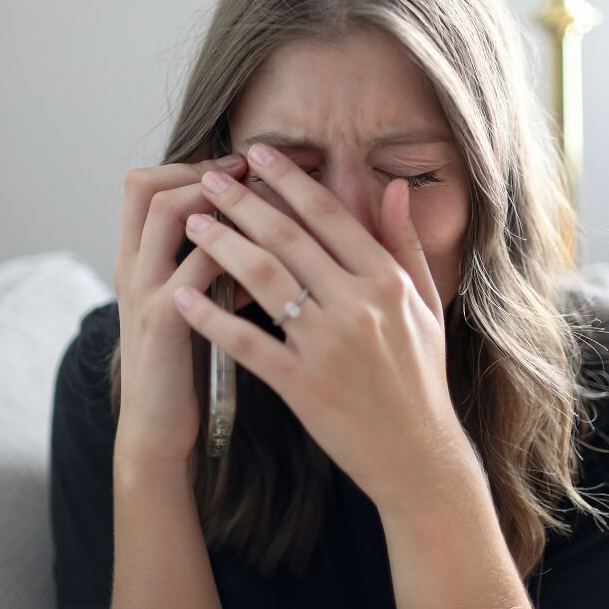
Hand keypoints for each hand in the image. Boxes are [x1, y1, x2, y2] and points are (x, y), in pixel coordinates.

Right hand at [112, 153, 254, 467]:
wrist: (157, 426)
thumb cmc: (184, 360)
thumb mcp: (186, 300)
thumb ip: (204, 263)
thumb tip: (252, 225)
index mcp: (136, 258)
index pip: (144, 183)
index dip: (189, 165)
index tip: (240, 166)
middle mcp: (132, 266)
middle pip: (149, 185)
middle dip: (204, 170)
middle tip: (253, 172)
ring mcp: (144, 290)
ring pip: (169, 213)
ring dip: (220, 197)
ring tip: (263, 201)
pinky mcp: (163, 321)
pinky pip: (198, 266)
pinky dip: (237, 251)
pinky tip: (271, 258)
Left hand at [172, 142, 472, 515]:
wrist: (420, 456)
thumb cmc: (421, 376)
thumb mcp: (427, 305)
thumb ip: (406, 243)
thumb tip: (395, 186)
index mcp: (388, 281)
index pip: (331, 215)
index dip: (290, 179)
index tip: (258, 153)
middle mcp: (359, 305)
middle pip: (289, 238)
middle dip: (243, 202)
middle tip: (207, 177)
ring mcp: (329, 345)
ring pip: (264, 278)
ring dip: (221, 246)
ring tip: (192, 223)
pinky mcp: (302, 385)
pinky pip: (248, 341)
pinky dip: (212, 317)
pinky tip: (181, 298)